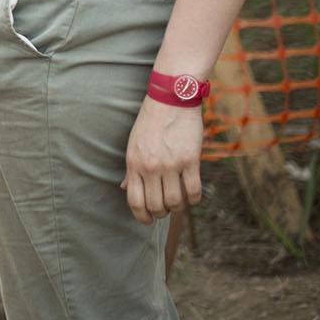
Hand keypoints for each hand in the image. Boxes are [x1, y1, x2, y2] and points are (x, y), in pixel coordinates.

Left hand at [121, 96, 203, 223]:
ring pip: (176, 202)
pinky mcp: (191, 161)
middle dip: (161, 213)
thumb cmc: (150, 122)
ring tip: (178, 200)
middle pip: (157, 206)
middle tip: (165, 209)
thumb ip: (131, 170)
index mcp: (134, 163)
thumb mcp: (133, 145)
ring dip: (178, 207)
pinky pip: (194, 191)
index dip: (142, 216)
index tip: (148, 220)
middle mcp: (151, 167)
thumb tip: (125, 189)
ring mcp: (171, 165)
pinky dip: (194, 199)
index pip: (135, 201)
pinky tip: (192, 195)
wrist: (170, 100)